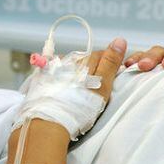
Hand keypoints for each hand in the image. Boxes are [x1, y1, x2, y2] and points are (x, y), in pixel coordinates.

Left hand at [7, 38, 126, 163]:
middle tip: (93, 91)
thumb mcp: (102, 85)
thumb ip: (111, 62)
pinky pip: (58, 74)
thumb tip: (120, 40)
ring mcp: (55, 67)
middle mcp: (70, 58)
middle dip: (92, 71)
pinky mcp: (43, 77)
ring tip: (77, 94)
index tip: (110, 80)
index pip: (103, 54)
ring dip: (76, 75)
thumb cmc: (78, 107)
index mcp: (86, 59)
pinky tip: (63, 93)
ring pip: (72, 66)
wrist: (48, 123)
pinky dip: (62, 80)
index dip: (109, 66)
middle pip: (87, 60)